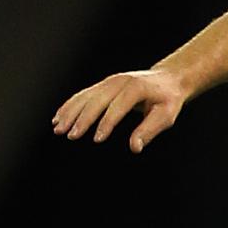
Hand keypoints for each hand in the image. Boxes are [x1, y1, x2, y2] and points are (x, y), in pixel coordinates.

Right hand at [52, 69, 185, 152]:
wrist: (168, 79)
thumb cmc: (168, 99)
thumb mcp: (166, 115)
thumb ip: (149, 130)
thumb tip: (135, 147)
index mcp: (136, 88)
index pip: (118, 107)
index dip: (107, 123)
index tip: (97, 139)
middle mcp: (119, 82)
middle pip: (97, 100)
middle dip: (82, 119)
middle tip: (71, 136)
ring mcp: (109, 82)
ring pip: (85, 97)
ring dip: (70, 112)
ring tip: (58, 129)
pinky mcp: (103, 85)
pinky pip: (83, 95)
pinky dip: (70, 106)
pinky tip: (58, 117)